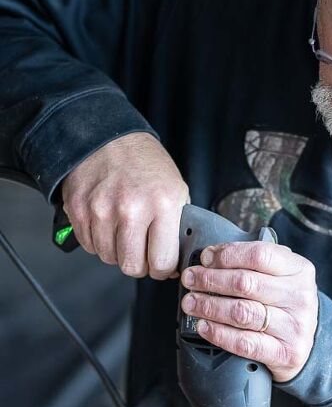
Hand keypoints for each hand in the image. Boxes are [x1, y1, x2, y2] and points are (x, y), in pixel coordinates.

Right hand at [61, 133, 188, 278]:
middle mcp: (131, 208)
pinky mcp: (78, 210)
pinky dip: (99, 241)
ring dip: (117, 251)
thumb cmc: (144, 163)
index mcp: (162, 204)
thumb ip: (176, 226)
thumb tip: (176, 260)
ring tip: (124, 231)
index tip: (162, 265)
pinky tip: (107, 223)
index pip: (162, 262)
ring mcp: (101, 210)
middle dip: (139, 265)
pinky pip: (89, 245)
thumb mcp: (176, 188)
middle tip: (142, 253)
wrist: (107, 136)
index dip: (163, 269)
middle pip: (132, 266)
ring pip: (109, 258)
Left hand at [180, 241, 318, 382]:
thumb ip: (256, 264)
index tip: (206, 258)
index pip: (259, 255)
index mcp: (299, 270)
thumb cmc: (286, 304)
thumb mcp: (282, 277)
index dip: (227, 255)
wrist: (309, 344)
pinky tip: (204, 326)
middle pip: (245, 283)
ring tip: (191, 303)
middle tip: (190, 279)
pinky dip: (219, 334)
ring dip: (209, 306)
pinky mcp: (285, 353)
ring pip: (241, 312)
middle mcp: (299, 297)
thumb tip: (211, 256)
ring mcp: (294, 326)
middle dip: (210, 280)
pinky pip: (244, 342)